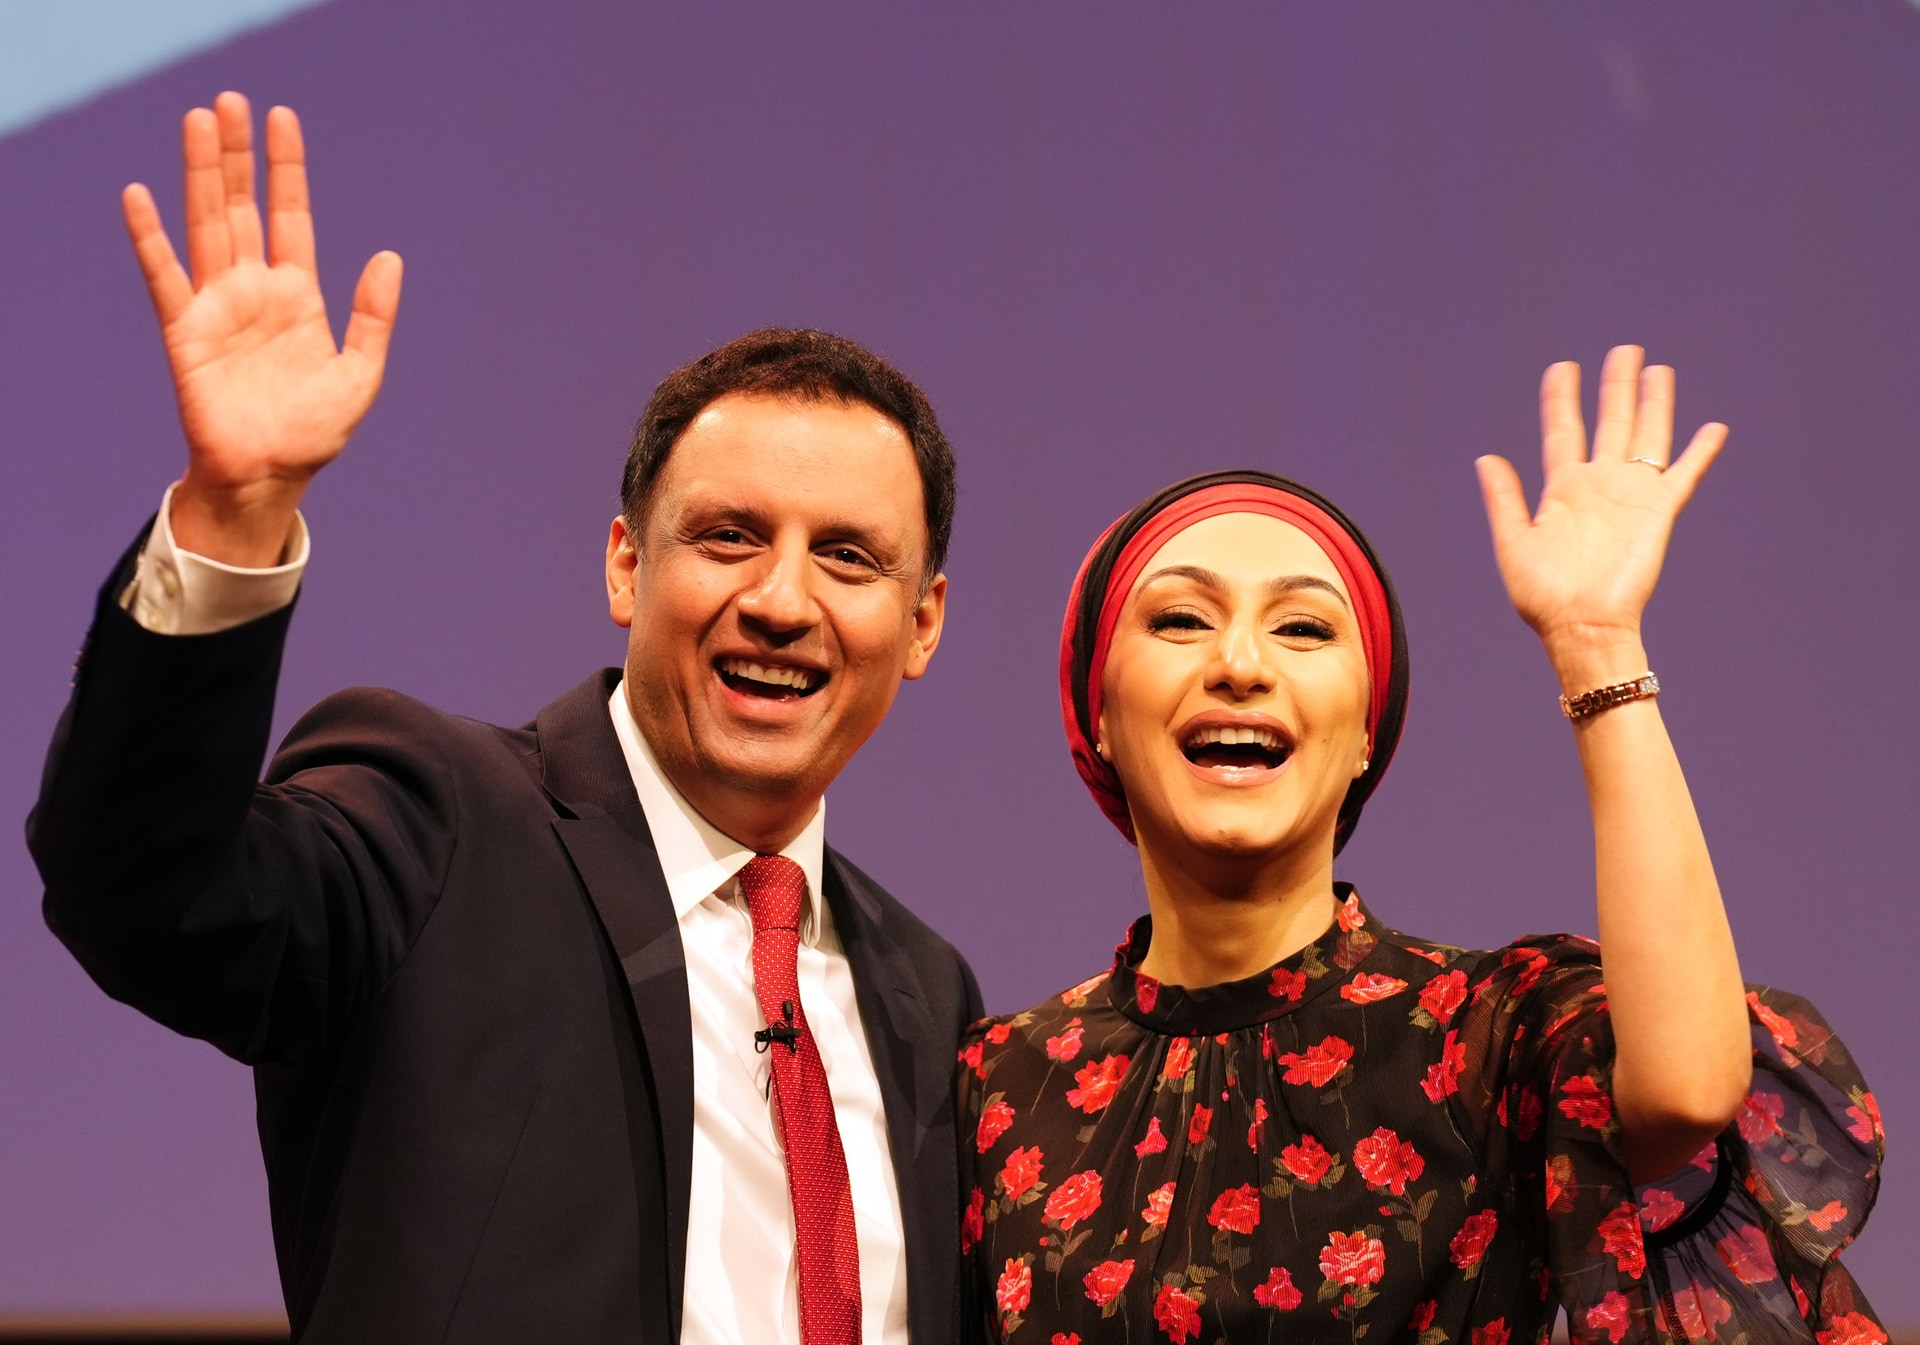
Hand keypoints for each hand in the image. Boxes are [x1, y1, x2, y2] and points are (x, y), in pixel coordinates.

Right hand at [123, 93, 401, 564]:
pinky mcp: (185, 332)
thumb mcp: (361, 374)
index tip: (282, 117)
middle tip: (229, 100)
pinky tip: (140, 197)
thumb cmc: (315, 432)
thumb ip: (372, 316)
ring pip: (206, 225)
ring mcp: (218, 306)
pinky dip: (150, 238)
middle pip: (243, 207)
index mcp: (298, 296)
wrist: (271, 476)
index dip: (286, 168)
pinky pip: (165, 277)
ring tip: (196, 121)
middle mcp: (254, 290)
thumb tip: (389, 256)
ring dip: (200, 174)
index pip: (291, 215)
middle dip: (237, 155)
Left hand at [1475, 346, 1726, 686]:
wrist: (1582, 626)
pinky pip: (1684, 474)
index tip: (1561, 367)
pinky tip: (1714, 428)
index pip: (1563, 430)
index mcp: (1563, 490)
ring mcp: (1631, 496)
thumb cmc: (1544, 596)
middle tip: (1623, 350)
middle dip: (1615, 386)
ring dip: (1654, 403)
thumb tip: (1486, 457)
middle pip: (1610, 422)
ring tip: (1658, 369)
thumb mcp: (1514, 542)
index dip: (1561, 398)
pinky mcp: (1659, 512)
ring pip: (1647, 436)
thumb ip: (1504, 499)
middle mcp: (1599, 486)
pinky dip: (1700, 452)